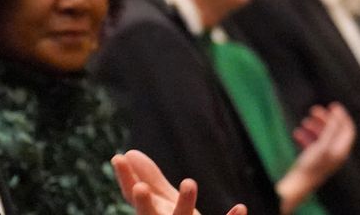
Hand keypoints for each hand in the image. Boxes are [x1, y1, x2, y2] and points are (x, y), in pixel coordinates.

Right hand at [112, 149, 246, 214]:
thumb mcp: (162, 203)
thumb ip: (150, 180)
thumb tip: (129, 153)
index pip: (134, 198)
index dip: (126, 179)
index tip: (119, 157)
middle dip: (144, 205)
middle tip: (140, 188)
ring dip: (185, 203)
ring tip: (189, 182)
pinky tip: (240, 207)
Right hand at [277, 103, 355, 212]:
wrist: (296, 187)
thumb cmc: (310, 166)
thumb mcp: (322, 145)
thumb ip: (331, 130)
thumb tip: (337, 115)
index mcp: (341, 151)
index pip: (348, 130)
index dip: (342, 116)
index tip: (333, 105)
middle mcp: (335, 154)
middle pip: (335, 131)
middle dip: (325, 119)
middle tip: (314, 110)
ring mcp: (324, 158)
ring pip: (322, 137)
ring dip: (314, 127)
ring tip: (305, 121)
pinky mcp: (313, 161)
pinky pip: (311, 145)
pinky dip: (306, 137)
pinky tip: (296, 133)